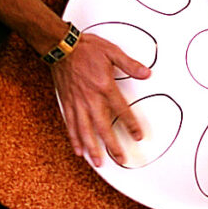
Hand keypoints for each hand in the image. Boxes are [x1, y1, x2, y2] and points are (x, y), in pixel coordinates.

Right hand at [50, 34, 150, 166]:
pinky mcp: (67, 102)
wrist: (61, 46)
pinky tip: (78, 149)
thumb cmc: (86, 48)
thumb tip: (146, 73)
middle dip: (111, 145)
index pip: (121, 111)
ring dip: (92, 147)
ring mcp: (77, 102)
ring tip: (97, 161)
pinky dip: (74, 138)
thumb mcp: (112, 52)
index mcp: (104, 86)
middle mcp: (90, 98)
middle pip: (102, 127)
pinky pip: (71, 124)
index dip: (131, 125)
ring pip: (85, 130)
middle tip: (120, 158)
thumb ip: (129, 64)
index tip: (137, 136)